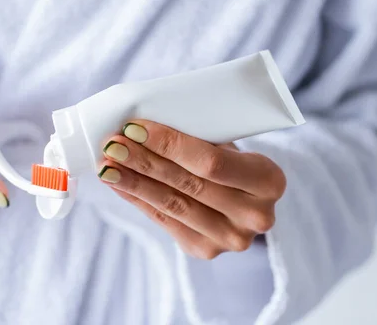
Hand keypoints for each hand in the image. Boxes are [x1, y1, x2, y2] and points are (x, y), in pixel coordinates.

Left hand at [98, 120, 285, 259]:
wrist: (245, 201)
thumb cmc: (232, 160)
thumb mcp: (230, 144)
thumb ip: (199, 138)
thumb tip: (139, 126)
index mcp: (269, 180)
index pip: (211, 162)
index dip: (168, 144)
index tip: (134, 127)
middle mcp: (255, 215)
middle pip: (187, 184)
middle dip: (143, 161)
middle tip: (112, 144)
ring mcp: (230, 238)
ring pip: (171, 205)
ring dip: (133, 182)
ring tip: (106, 164)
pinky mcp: (205, 250)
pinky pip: (163, 221)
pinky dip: (137, 199)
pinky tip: (117, 183)